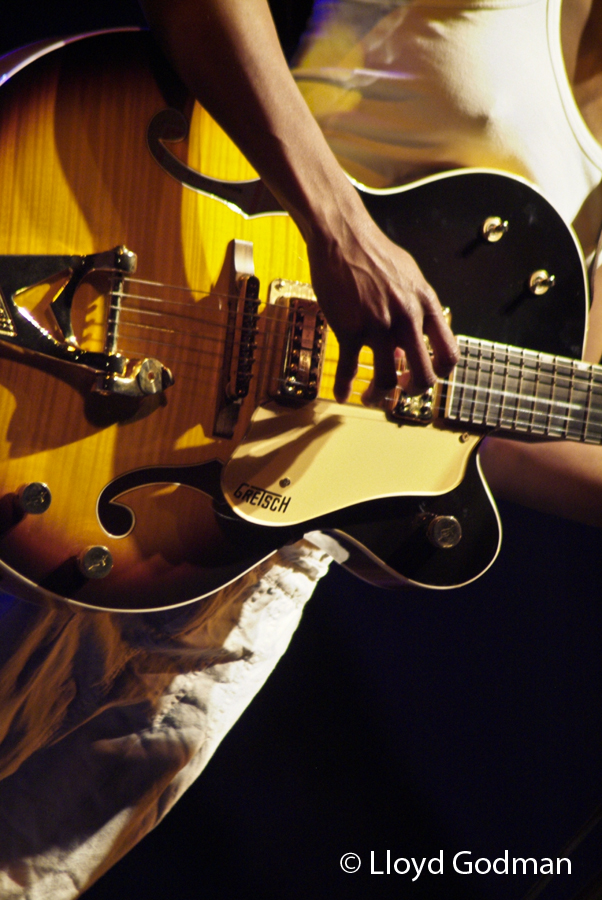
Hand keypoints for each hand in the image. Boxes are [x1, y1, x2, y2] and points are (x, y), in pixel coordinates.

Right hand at [306, 210, 458, 402]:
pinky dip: (345, 386)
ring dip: (378, 397)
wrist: (343, 235)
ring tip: (370, 398)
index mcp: (426, 305)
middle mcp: (407, 318)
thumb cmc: (374, 253)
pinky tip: (343, 393)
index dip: (439, 374)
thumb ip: (416, 309)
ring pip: (386, 380)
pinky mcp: (349, 328)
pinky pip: (349, 368)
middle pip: (424, 376)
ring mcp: (378, 325)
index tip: (423, 375)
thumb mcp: (409, 277)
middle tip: (400, 392)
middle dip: (412, 392)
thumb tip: (413, 340)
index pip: (449, 354)